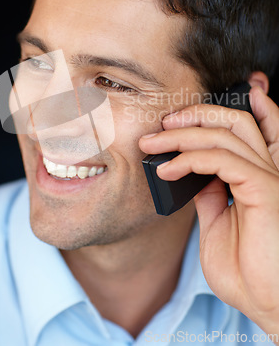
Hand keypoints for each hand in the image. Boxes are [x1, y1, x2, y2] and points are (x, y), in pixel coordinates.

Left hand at [139, 86, 278, 337]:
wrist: (267, 305)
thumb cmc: (247, 271)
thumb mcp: (217, 223)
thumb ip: (209, 194)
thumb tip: (191, 174)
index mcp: (257, 176)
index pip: (244, 129)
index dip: (215, 113)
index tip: (174, 118)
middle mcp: (266, 170)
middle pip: (234, 121)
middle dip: (195, 115)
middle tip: (161, 124)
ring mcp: (267, 178)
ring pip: (224, 134)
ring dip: (181, 135)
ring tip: (151, 144)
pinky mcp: (264, 189)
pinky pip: (222, 160)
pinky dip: (189, 160)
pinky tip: (167, 170)